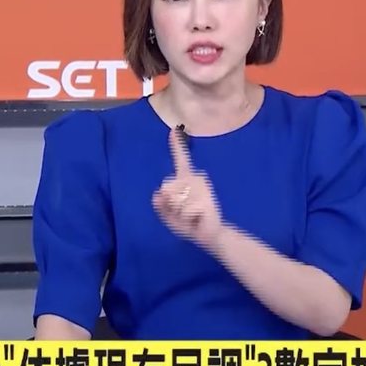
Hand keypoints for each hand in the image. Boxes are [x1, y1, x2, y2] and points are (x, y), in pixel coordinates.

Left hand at [152, 128, 223, 250]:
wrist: (208, 235)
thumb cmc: (188, 223)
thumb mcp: (168, 216)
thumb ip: (161, 206)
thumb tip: (157, 194)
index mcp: (185, 179)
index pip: (180, 159)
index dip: (177, 145)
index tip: (173, 130)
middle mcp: (195, 178)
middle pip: (166, 187)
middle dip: (169, 203)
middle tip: (182, 212)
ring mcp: (202, 187)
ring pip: (175, 199)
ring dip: (178, 212)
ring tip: (190, 215)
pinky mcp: (207, 199)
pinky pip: (185, 209)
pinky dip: (186, 218)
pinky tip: (196, 218)